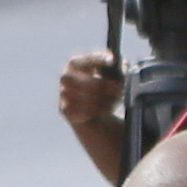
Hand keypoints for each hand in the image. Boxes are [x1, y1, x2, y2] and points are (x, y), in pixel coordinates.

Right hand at [58, 50, 132, 183]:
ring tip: (116, 102)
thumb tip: (123, 65)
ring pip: (78, 95)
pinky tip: (106, 111)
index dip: (93, 59)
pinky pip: (78, 110)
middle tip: (119, 88)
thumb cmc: (112, 96)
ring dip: (100, 98)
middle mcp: (66, 81)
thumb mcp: (118, 81)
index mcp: (76, 67)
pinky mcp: (67, 112)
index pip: (77, 61)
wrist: (106, 127)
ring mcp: (63, 97)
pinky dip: (94, 110)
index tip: (112, 60)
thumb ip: (119, 70)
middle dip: (99, 84)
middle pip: (73, 79)